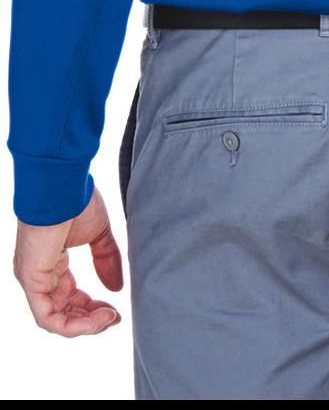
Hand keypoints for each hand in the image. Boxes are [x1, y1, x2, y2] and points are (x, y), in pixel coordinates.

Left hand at [13, 185, 123, 336]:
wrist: (63, 182)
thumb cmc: (76, 199)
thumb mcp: (98, 234)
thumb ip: (107, 260)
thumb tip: (117, 289)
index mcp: (51, 262)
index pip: (69, 297)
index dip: (92, 307)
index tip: (116, 310)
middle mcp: (38, 274)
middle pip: (63, 311)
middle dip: (91, 319)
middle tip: (115, 317)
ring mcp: (32, 279)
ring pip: (56, 319)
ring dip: (86, 325)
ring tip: (110, 317)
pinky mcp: (31, 281)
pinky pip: (48, 318)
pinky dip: (74, 325)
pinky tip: (98, 318)